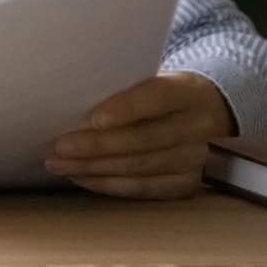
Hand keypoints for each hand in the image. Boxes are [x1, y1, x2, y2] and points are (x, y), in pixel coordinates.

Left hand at [43, 71, 236, 199]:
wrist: (208, 111)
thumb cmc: (163, 91)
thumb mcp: (153, 76)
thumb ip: (124, 86)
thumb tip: (70, 96)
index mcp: (189, 92)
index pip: (157, 98)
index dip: (126, 108)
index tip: (93, 118)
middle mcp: (197, 127)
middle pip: (143, 140)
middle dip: (96, 146)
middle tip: (58, 147)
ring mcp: (195, 160)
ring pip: (139, 168)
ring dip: (94, 169)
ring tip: (58, 164)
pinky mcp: (186, 184)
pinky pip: (143, 189)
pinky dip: (108, 184)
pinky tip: (82, 177)